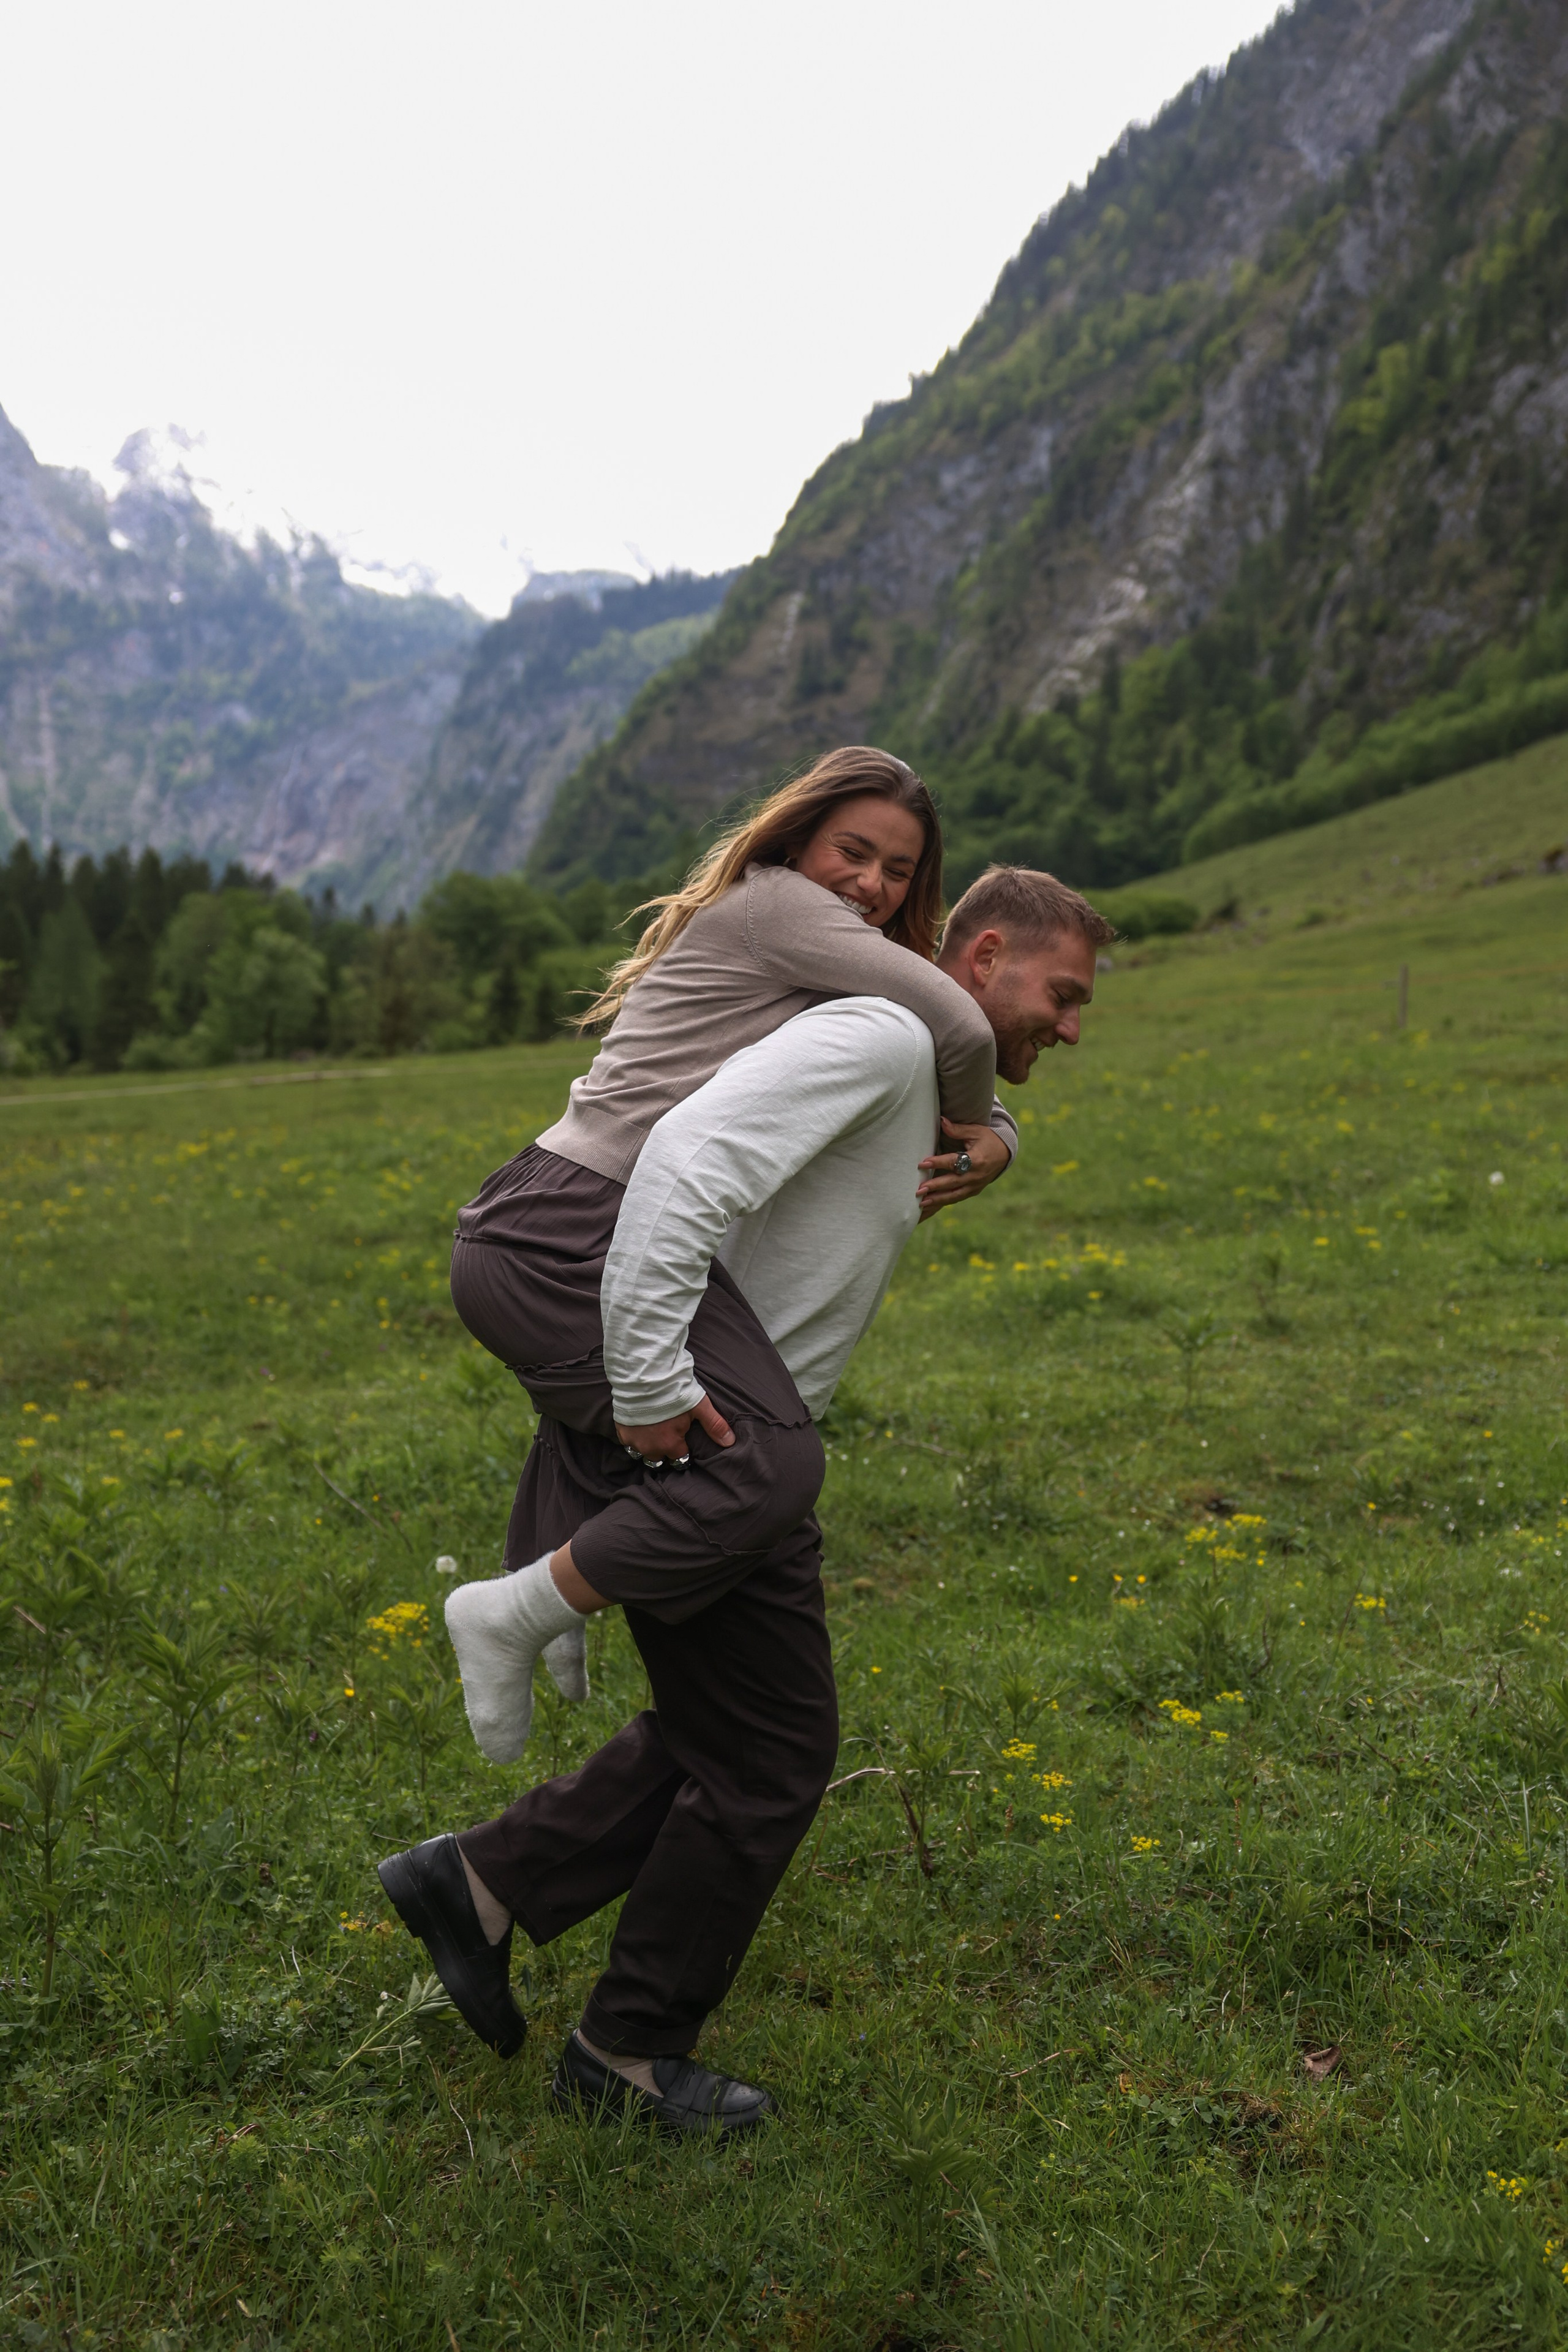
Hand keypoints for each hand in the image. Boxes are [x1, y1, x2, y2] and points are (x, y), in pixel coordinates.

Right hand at [615, 1392, 734, 1463]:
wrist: (644, 1376)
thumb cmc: (673, 1390)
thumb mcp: (698, 1406)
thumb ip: (714, 1425)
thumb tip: (730, 1442)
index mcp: (671, 1445)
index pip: (680, 1458)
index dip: (683, 1451)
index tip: (684, 1444)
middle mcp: (651, 1448)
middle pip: (660, 1459)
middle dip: (665, 1452)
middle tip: (668, 1439)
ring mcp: (634, 1441)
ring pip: (643, 1453)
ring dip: (649, 1447)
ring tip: (653, 1436)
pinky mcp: (621, 1431)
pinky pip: (628, 1443)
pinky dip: (634, 1438)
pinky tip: (639, 1428)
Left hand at [917, 1118, 1010, 1211]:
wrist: (1005, 1154)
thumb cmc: (988, 1140)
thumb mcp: (975, 1131)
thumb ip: (957, 1129)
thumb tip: (942, 1121)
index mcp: (977, 1159)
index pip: (954, 1162)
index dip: (938, 1163)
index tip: (922, 1163)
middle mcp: (976, 1175)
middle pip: (953, 1182)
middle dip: (935, 1186)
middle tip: (919, 1189)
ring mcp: (976, 1185)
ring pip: (955, 1195)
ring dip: (937, 1199)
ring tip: (921, 1202)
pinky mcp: (974, 1191)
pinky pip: (958, 1198)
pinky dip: (944, 1201)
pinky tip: (931, 1203)